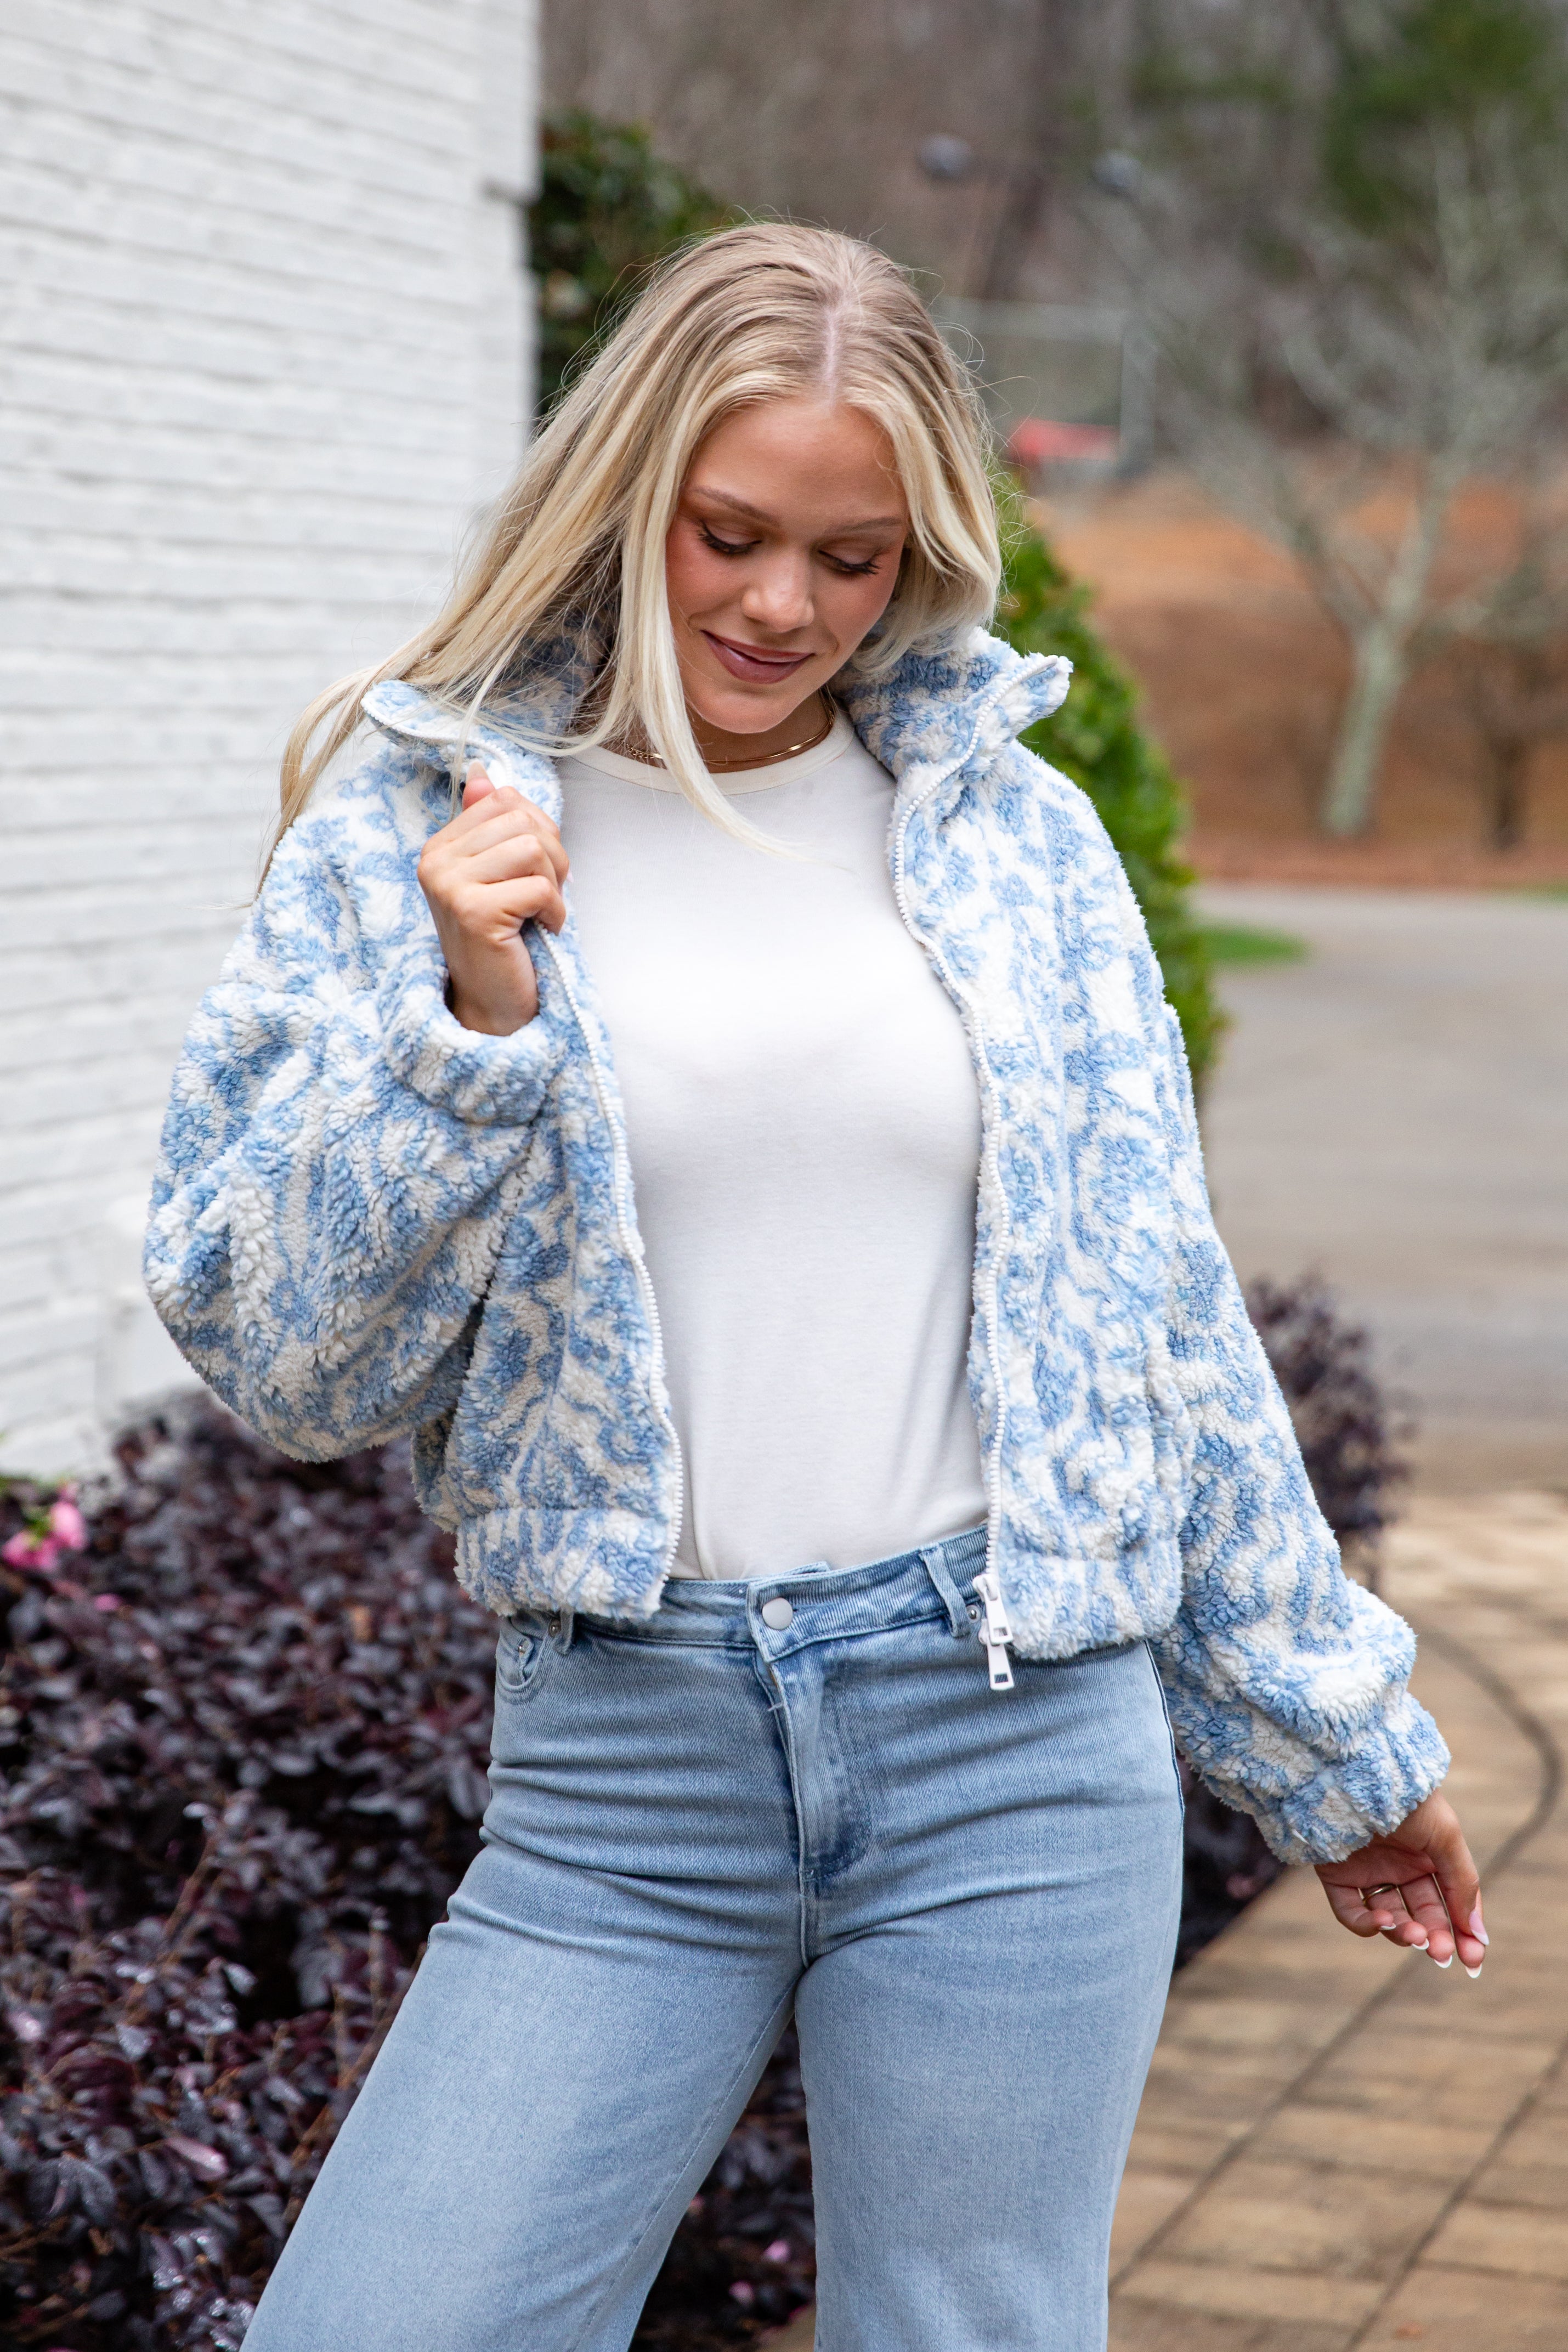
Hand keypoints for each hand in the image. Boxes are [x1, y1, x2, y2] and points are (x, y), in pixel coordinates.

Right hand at [416, 765, 568, 1033]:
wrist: (493, 1004)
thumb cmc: (504, 940)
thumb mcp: (498, 876)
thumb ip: (490, 826)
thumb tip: (483, 773)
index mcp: (440, 847)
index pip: (505, 800)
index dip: (538, 831)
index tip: (535, 870)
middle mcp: (436, 862)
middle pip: (522, 820)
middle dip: (553, 857)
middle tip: (546, 894)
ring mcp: (450, 886)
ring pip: (533, 848)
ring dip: (554, 883)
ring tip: (543, 911)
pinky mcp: (473, 912)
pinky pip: (537, 887)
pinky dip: (555, 911)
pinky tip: (542, 930)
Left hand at [1315, 1789, 1487, 1971]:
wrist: (1356, 1774)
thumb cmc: (1408, 1801)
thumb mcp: (1446, 1838)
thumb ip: (1464, 1885)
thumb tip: (1479, 1934)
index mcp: (1430, 1857)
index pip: (1451, 1904)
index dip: (1462, 1933)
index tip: (1472, 1961)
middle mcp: (1399, 1867)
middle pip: (1422, 1915)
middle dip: (1433, 1937)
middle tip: (1439, 1952)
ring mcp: (1368, 1872)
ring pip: (1390, 1918)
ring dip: (1403, 1932)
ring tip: (1412, 1932)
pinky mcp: (1336, 1875)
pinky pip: (1351, 1911)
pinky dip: (1366, 1923)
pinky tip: (1382, 1921)